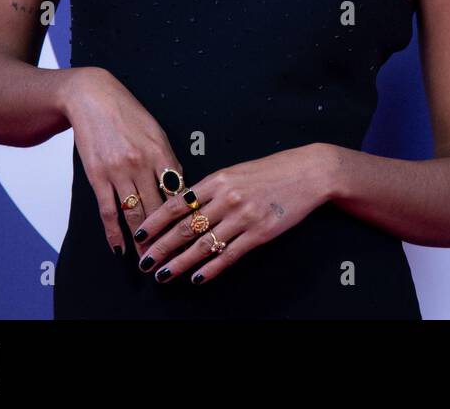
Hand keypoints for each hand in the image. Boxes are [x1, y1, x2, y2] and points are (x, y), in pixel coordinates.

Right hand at [62, 66, 182, 256]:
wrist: (93, 98)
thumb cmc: (128, 114)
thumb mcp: (156, 132)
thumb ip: (167, 159)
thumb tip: (179, 186)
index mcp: (162, 151)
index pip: (180, 191)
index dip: (188, 215)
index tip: (195, 233)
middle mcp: (142, 163)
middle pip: (160, 208)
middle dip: (168, 235)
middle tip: (176, 257)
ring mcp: (119, 171)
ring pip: (135, 213)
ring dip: (142, 241)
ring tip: (150, 261)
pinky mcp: (97, 176)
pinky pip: (108, 210)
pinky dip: (114, 232)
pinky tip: (120, 248)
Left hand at [133, 143, 333, 284]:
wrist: (309, 172)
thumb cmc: (273, 170)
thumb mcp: (237, 171)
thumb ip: (211, 189)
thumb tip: (184, 207)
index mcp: (218, 180)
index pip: (177, 204)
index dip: (155, 222)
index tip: (140, 235)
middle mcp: (228, 198)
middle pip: (185, 228)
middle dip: (161, 248)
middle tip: (144, 262)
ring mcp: (244, 217)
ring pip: (203, 245)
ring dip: (180, 263)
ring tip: (163, 275)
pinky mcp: (260, 232)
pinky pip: (229, 255)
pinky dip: (211, 269)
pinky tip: (198, 277)